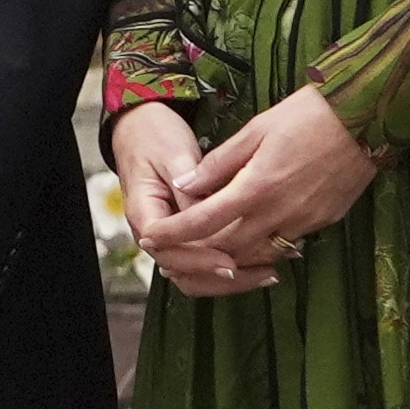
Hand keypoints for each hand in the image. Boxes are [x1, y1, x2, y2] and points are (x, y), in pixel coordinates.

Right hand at [108, 99, 244, 298]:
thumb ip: (191, 188)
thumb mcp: (174, 155)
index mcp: (144, 213)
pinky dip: (230, 265)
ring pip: (195, 276)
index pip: (167, 251)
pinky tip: (261, 262)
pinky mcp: (185, 234)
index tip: (229, 261)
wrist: (140, 128)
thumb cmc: (155, 136)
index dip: (198, 260)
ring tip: (268, 273)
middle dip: (220, 279)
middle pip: (182, 274)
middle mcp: (155, 233)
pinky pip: (204, 260)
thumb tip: (209, 215)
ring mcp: (170, 236)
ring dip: (228, 281)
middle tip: (263, 273)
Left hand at [132, 85, 377, 293]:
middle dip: (199, 252)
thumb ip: (218, 162)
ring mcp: (306, 221)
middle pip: (229, 248)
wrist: (366, 117)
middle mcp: (280, 211)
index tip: (152, 238)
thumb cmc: (307, 115)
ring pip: (259, 253)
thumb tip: (185, 184)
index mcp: (256, 186)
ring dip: (232, 255)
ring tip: (210, 247)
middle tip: (177, 248)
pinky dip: (264, 247)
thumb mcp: (255, 129)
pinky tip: (252, 237)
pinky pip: (286, 245)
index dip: (175, 234)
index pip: (204, 221)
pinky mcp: (325, 222)